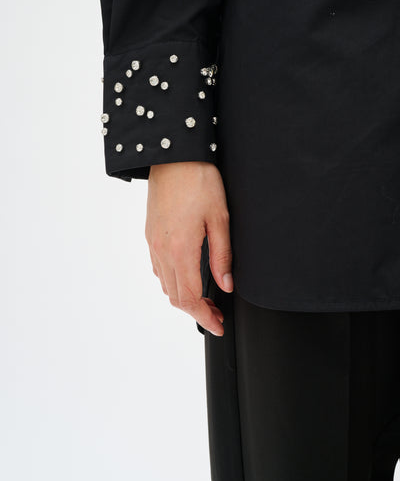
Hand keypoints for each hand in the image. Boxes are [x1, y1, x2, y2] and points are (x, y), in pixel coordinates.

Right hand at [145, 161, 232, 335]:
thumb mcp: (219, 218)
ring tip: (204, 299)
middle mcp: (162, 250)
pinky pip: (158, 268)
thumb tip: (226, 285)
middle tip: (216, 315)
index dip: (204, 317)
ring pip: (165, 284)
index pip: (189, 298)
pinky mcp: (150, 234)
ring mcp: (153, 242)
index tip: (217, 325)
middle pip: (174, 297)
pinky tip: (186, 276)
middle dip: (196, 311)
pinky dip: (172, 281)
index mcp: (180, 250)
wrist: (173, 155)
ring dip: (183, 297)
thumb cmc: (198, 181)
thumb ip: (222, 256)